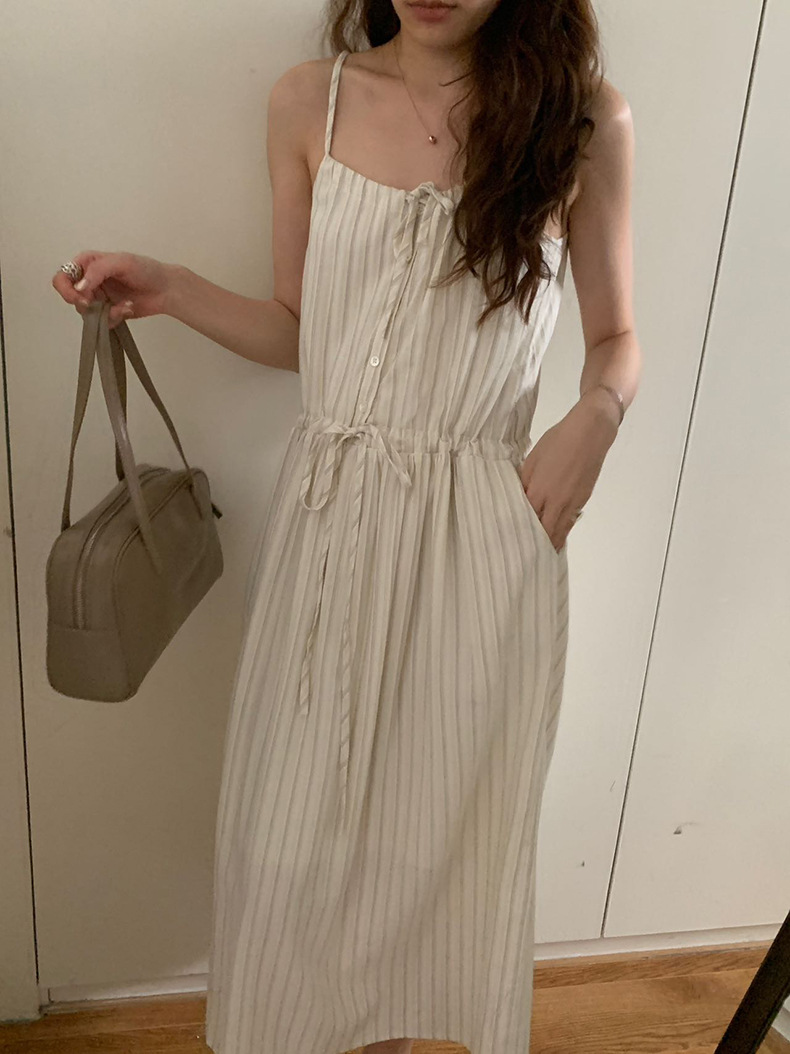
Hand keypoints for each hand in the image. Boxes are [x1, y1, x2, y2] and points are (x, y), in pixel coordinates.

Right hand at [52, 251, 175, 329]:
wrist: (166, 289)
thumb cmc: (146, 270)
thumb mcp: (121, 262)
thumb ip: (97, 271)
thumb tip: (80, 287)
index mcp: (88, 263)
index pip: (63, 276)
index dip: (66, 289)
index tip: (81, 298)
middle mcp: (89, 280)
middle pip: (70, 297)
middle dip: (85, 304)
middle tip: (98, 305)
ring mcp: (98, 297)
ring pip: (86, 312)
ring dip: (105, 312)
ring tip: (125, 305)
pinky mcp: (108, 312)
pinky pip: (100, 322)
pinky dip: (114, 318)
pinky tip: (128, 308)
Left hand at [518, 388, 619, 550]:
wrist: (590, 433)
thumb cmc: (558, 441)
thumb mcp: (532, 459)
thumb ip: (524, 481)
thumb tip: (519, 497)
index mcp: (539, 490)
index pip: (526, 519)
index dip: (518, 532)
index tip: (510, 541)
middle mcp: (556, 502)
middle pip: (544, 531)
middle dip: (535, 544)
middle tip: (525, 556)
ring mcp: (572, 503)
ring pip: (560, 530)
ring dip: (551, 543)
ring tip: (541, 555)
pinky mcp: (583, 500)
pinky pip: (570, 521)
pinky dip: (563, 531)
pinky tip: (557, 536)